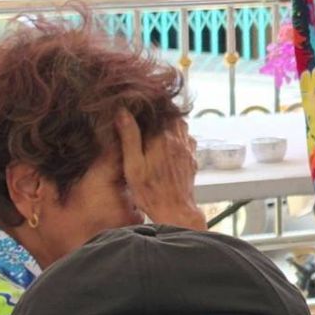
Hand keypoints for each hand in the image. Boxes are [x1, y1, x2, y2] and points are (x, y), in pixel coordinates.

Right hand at [116, 111, 203, 229]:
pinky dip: (178, 136)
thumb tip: (123, 112)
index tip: (138, 104)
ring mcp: (188, 149)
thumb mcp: (133, 165)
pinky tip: (168, 143)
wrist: (175, 210)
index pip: (158, 111)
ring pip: (182, 126)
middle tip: (146, 114)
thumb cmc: (150, 191)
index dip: (148, 105)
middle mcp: (179, 140)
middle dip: (160, 112)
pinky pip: (187, 139)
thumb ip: (130, 137)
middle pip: (173, 115)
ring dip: (170, 123)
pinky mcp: (192, 159)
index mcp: (163, 138)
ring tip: (155, 127)